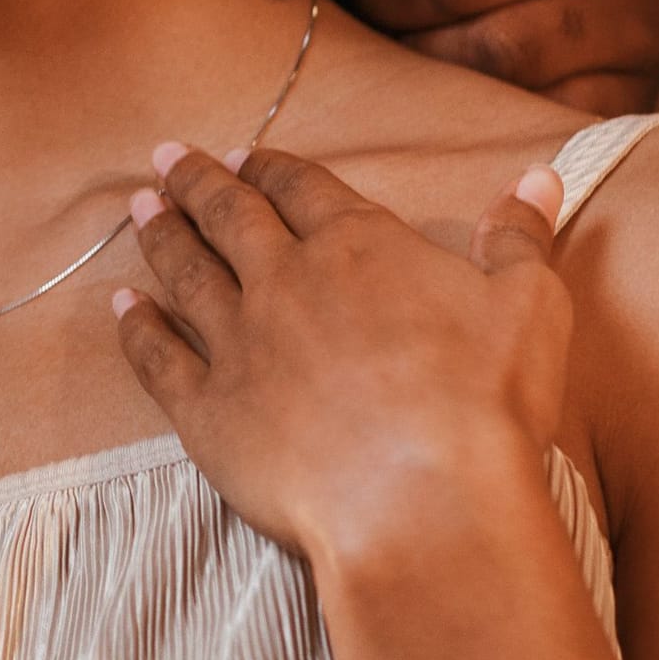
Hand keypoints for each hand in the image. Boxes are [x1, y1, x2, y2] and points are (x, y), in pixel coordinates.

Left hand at [111, 144, 570, 558]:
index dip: (270, 167)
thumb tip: (538, 177)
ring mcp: (238, 344)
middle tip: (165, 158)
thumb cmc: (487, 404)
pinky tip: (120, 305)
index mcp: (358, 246)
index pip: (302, 187)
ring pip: (185, 273)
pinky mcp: (207, 412)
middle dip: (196, 181)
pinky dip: (134, 326)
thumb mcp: (530, 305)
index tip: (244, 155)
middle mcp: (286, 282)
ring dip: (160, 236)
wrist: (423, 504)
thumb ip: (520, 236)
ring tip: (137, 208)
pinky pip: (157, 357)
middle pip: (230, 216)